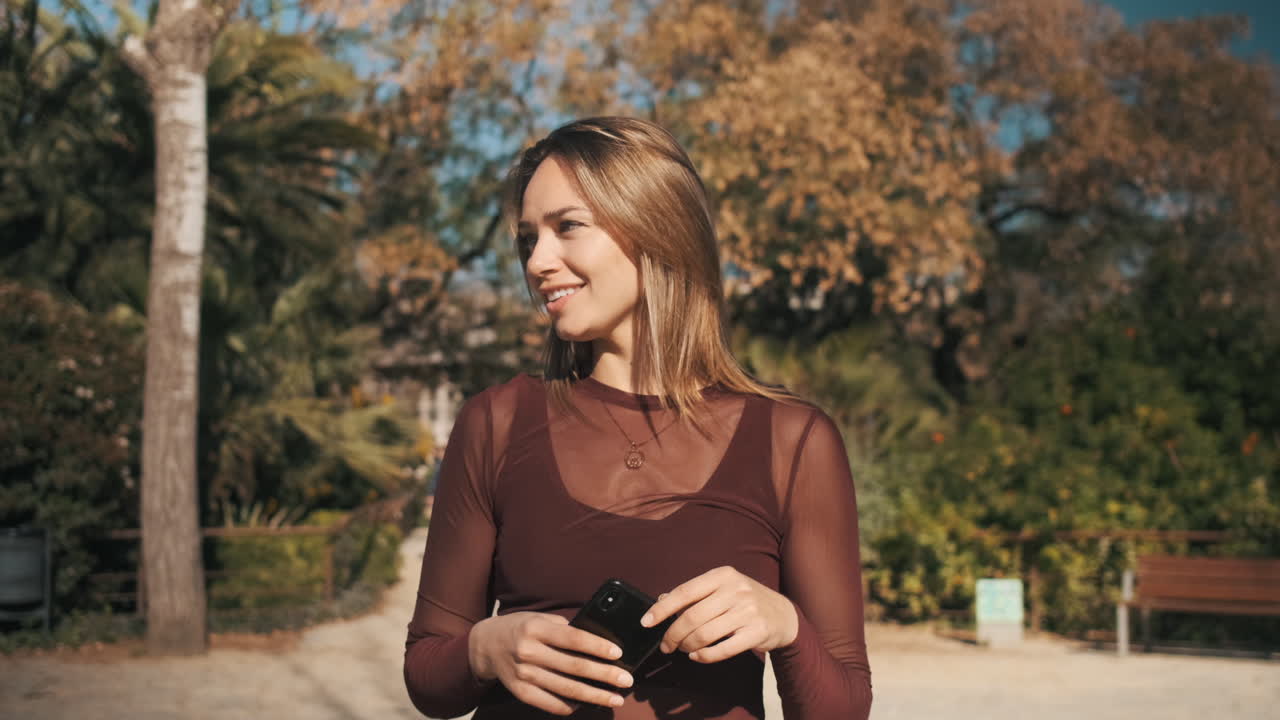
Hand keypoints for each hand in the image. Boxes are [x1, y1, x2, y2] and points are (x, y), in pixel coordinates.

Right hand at [469, 611, 633, 714]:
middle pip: (573, 667)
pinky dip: (572, 706)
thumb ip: (565, 628)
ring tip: (615, 698)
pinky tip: (588, 704)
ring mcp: (523, 674)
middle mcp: (528, 652)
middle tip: (626, 681)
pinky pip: (551, 703)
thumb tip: (599, 641)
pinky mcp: (520, 692)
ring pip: (566, 689)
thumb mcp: (540, 619)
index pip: (573, 639)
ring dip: (594, 696)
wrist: (486, 645)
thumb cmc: (521, 628)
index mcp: (536, 629)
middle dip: (604, 675)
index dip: (597, 647)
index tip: (618, 653)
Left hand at [640, 566, 798, 663]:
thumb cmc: (745, 600)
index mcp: (722, 575)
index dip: (662, 609)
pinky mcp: (757, 632)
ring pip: (705, 634)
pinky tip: (697, 656)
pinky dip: (704, 656)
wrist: (783, 614)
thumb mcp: (722, 588)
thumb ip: (694, 594)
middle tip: (666, 645)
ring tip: (683, 649)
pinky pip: (722, 649)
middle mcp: (736, 590)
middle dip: (673, 635)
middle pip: (692, 617)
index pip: (684, 592)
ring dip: (687, 646)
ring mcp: (748, 611)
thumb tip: (661, 600)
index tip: (646, 622)